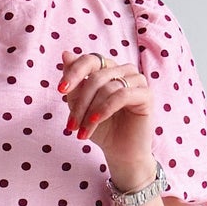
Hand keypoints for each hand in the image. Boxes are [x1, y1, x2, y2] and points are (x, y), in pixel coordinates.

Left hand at [58, 49, 153, 185]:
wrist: (120, 152)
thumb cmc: (102, 129)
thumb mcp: (81, 105)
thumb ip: (74, 82)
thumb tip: (65, 53)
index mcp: (109, 69)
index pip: (90, 60)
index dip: (74, 72)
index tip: (60, 90)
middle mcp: (124, 70)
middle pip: (96, 77)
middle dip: (80, 103)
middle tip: (71, 125)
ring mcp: (137, 80)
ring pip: (107, 87)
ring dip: (90, 112)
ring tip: (81, 131)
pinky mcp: (146, 94)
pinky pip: (121, 95)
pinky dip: (104, 109)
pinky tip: (94, 122)